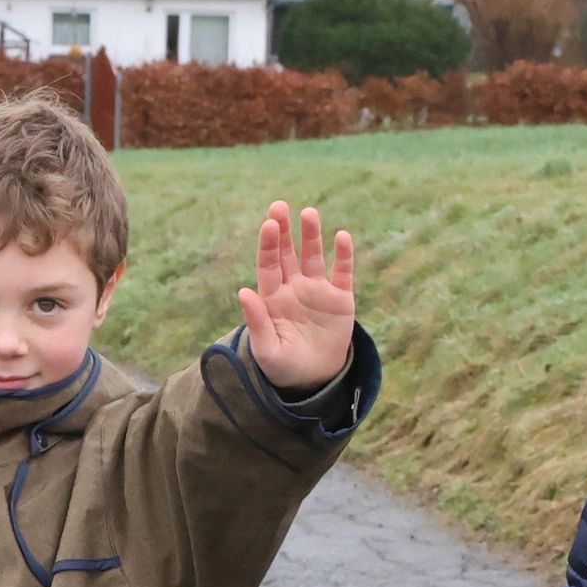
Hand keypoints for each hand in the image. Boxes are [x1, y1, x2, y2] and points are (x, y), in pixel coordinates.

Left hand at [239, 202, 358, 393]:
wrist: (315, 380)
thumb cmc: (284, 366)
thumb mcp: (267, 349)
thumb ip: (256, 321)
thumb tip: (243, 291)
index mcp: (272, 298)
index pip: (268, 265)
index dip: (268, 245)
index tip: (269, 225)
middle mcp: (293, 288)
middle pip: (287, 254)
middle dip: (284, 231)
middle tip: (280, 206)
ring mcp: (317, 291)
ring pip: (314, 257)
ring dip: (312, 235)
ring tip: (309, 213)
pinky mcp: (340, 299)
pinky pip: (343, 273)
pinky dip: (344, 255)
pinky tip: (342, 236)